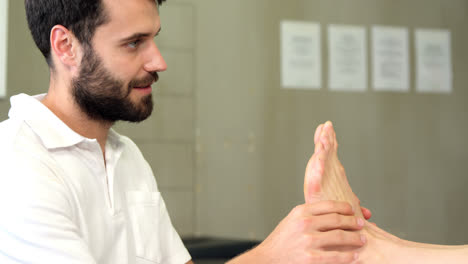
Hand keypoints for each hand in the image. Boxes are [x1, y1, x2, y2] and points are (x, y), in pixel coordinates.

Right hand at [248, 200, 365, 263]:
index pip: (329, 205)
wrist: (267, 259)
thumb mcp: (291, 220)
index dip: (345, 207)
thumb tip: (332, 211)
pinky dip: (348, 256)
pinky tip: (354, 255)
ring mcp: (308, 242)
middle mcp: (305, 224)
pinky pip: (336, 256)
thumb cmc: (280, 241)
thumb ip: (308, 214)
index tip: (352, 210)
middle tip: (361, 224)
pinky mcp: (311, 259)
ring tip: (362, 239)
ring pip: (340, 237)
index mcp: (301, 212)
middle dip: (353, 222)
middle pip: (337, 219)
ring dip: (355, 238)